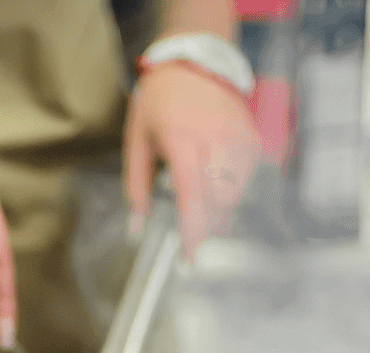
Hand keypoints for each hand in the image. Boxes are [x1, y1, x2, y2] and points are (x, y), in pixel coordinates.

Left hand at [124, 63, 260, 260]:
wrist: (192, 63)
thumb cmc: (159, 104)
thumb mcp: (136, 142)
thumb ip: (136, 188)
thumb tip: (135, 228)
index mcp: (182, 139)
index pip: (193, 193)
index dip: (194, 228)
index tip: (191, 255)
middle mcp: (215, 138)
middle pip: (220, 199)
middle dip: (208, 226)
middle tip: (194, 241)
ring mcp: (238, 137)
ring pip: (237, 193)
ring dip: (221, 214)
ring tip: (204, 219)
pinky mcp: (251, 139)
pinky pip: (248, 181)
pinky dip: (233, 196)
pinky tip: (216, 195)